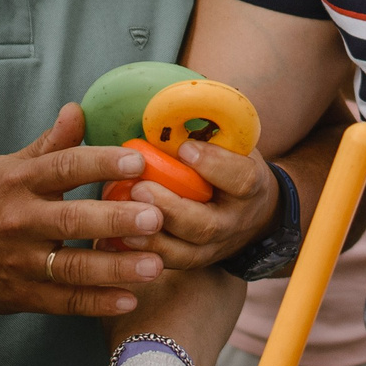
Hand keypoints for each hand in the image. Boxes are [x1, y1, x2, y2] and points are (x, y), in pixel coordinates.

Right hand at [0, 104, 172, 316]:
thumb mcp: (10, 167)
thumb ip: (50, 144)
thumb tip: (78, 109)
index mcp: (20, 182)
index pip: (64, 167)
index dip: (101, 163)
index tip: (138, 160)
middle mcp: (20, 220)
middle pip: (71, 219)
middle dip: (115, 219)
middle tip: (155, 218)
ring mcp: (21, 261)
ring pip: (72, 266)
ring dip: (115, 268)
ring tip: (156, 265)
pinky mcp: (23, 295)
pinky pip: (64, 301)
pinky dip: (97, 304)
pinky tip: (129, 300)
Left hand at [116, 138, 279, 271]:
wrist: (254, 215)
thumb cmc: (234, 167)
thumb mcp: (234, 146)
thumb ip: (209, 130)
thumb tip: (168, 100)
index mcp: (250, 186)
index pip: (241, 178)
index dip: (214, 165)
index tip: (185, 148)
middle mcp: (233, 223)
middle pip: (205, 225)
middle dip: (171, 208)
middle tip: (140, 188)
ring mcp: (212, 249)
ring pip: (182, 253)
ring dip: (148, 237)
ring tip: (119, 217)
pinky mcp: (191, 262)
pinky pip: (163, 264)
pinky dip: (137, 254)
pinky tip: (111, 238)